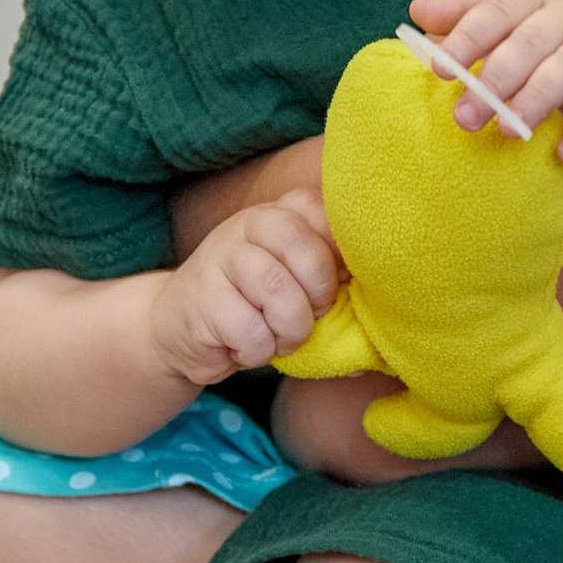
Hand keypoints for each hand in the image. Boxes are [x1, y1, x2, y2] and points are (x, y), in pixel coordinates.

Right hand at [147, 193, 341, 387]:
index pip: (320, 211)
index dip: (339, 255)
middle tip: (310, 315)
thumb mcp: (295, 287)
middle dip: (318, 292)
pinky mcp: (202, 297)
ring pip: (277, 290)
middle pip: (300, 243)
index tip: (337, 284)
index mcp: (278, 214)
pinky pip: (250, 330)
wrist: (179, 328)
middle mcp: (247, 224)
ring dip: (289, 329)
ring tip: (277, 338)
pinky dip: (257, 352)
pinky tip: (244, 348)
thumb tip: (383, 327)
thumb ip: (332, 287)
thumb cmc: (253, 308)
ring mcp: (220, 257)